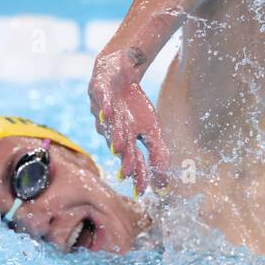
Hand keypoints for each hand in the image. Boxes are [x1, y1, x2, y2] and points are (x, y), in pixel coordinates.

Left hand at [89, 48, 170, 193]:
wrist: (120, 74)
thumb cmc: (134, 106)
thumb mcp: (151, 129)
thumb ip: (157, 153)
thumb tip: (165, 182)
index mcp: (125, 142)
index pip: (133, 161)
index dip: (137, 174)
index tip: (141, 191)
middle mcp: (111, 130)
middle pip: (120, 146)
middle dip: (124, 158)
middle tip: (128, 172)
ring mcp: (103, 111)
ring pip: (109, 125)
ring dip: (114, 135)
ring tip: (120, 146)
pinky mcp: (99, 91)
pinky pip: (102, 99)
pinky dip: (105, 105)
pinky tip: (109, 111)